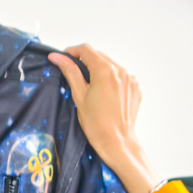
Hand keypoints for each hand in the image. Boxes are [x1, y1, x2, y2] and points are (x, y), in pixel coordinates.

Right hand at [48, 45, 161, 192]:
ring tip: (91, 87)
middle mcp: (120, 71)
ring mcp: (129, 79)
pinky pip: (120, 76)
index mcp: (105, 71)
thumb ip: (70, 72)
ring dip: (98, 70)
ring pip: (110, 65)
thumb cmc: (97, 125)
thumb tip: (57, 57)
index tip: (64, 59)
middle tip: (75, 75)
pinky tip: (104, 94)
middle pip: (99, 56)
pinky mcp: (134, 87)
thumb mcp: (79, 96)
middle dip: (85, 61)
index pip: (86, 50)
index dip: (72, 52)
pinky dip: (110, 79)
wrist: (117, 142)